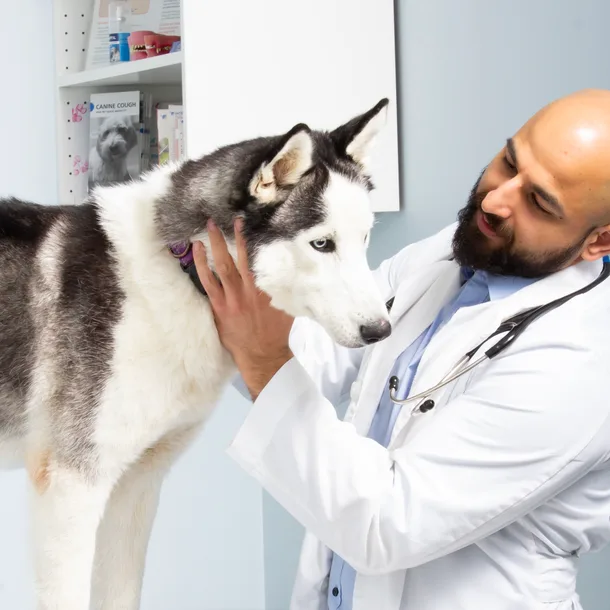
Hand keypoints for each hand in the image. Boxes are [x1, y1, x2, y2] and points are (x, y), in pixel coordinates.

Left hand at [192, 218, 294, 399]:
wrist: (264, 356)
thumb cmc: (277, 332)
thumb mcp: (288, 306)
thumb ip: (285, 286)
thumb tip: (289, 267)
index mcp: (267, 288)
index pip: (260, 258)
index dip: (254, 240)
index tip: (251, 223)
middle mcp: (250, 290)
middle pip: (240, 256)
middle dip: (235, 235)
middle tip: (230, 217)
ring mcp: (232, 298)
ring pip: (222, 266)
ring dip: (215, 244)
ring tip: (209, 226)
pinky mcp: (219, 307)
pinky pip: (208, 282)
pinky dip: (202, 265)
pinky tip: (197, 251)